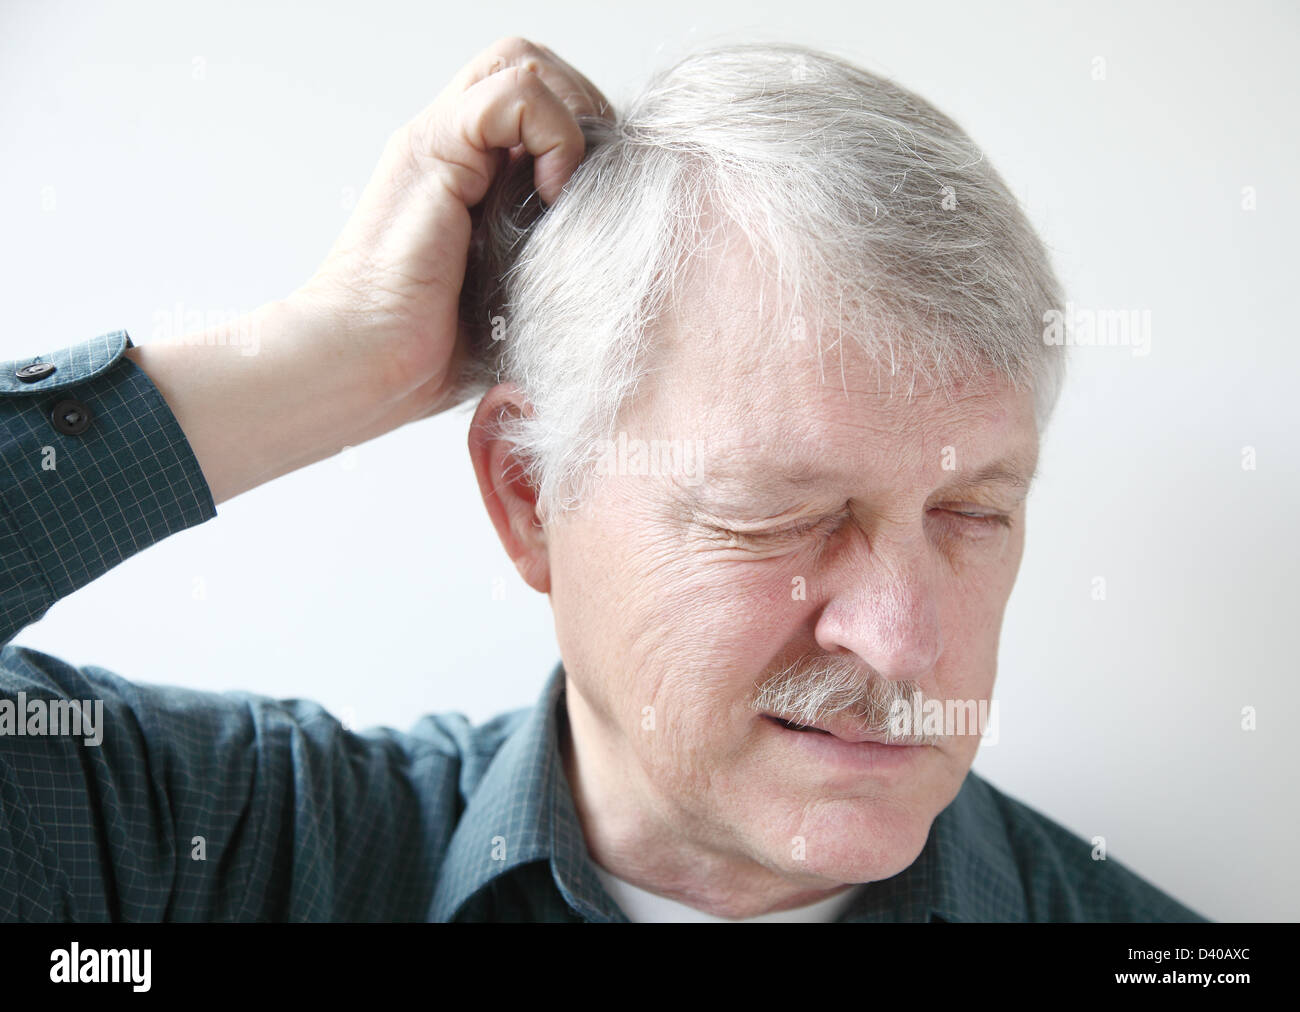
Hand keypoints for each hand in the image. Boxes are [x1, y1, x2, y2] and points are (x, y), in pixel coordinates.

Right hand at [290, 35, 612, 421]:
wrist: (360, 363)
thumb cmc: (423, 353)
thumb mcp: (510, 301)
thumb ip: (546, 266)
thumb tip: (609, 280)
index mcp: (463, 172)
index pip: (535, 98)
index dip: (581, 128)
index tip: (598, 196)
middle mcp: (448, 145)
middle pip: (530, 63)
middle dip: (583, 108)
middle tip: (589, 182)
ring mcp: (437, 142)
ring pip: (523, 61)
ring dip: (570, 117)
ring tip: (569, 189)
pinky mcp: (434, 150)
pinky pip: (513, 94)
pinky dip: (553, 136)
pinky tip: (550, 197)